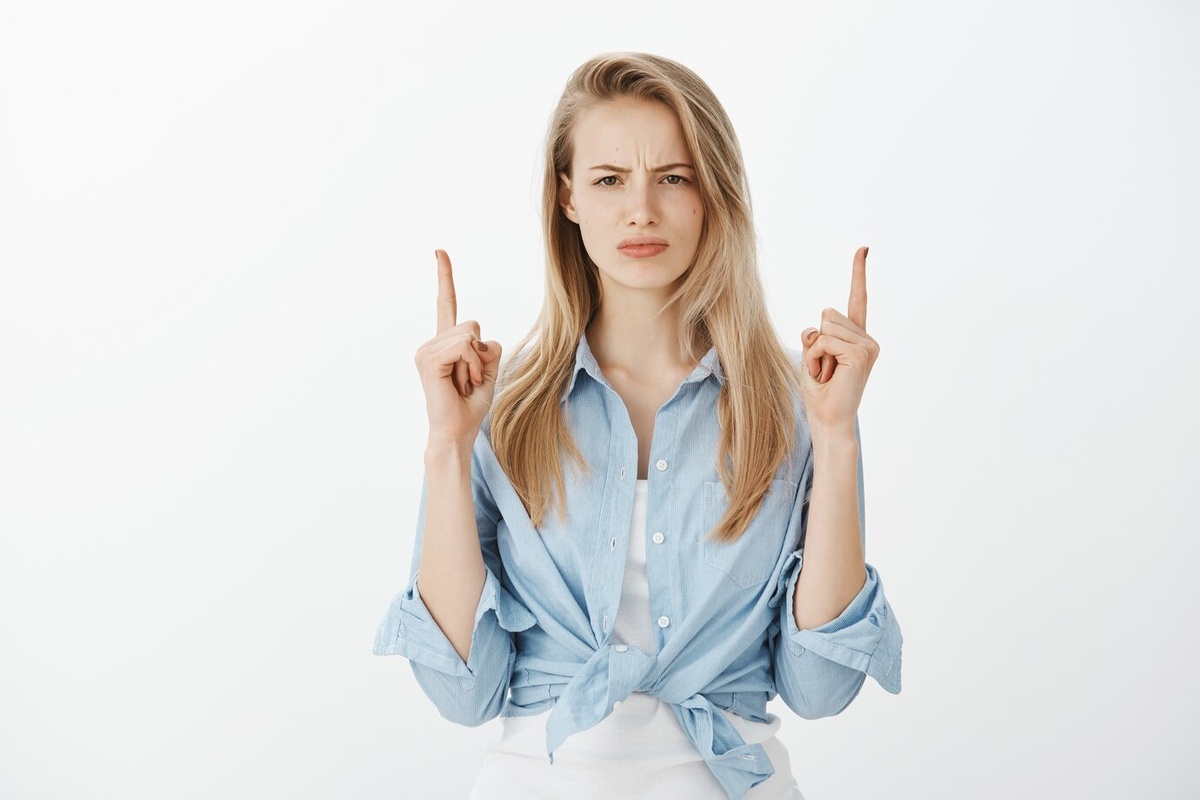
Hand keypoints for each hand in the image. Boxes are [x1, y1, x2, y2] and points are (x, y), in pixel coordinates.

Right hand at [414, 250, 502, 447]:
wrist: (457, 431)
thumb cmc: (471, 404)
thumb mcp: (489, 370)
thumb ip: (488, 348)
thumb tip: (478, 338)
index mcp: (445, 343)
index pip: (446, 303)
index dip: (445, 277)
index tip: (440, 251)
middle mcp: (432, 342)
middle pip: (474, 325)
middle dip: (482, 355)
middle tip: (468, 380)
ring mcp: (426, 350)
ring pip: (470, 336)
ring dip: (476, 364)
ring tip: (462, 384)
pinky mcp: (428, 360)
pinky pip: (464, 346)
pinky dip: (471, 366)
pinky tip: (459, 383)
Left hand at [799, 246, 879, 431]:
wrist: (828, 420)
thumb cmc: (819, 393)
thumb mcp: (811, 355)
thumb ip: (815, 334)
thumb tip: (817, 324)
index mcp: (856, 337)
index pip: (856, 299)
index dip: (858, 273)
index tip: (863, 248)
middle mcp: (866, 338)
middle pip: (827, 314)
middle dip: (815, 341)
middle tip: (824, 368)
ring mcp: (868, 345)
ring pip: (825, 326)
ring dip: (815, 352)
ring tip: (826, 373)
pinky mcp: (862, 354)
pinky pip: (824, 340)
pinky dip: (817, 358)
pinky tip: (828, 375)